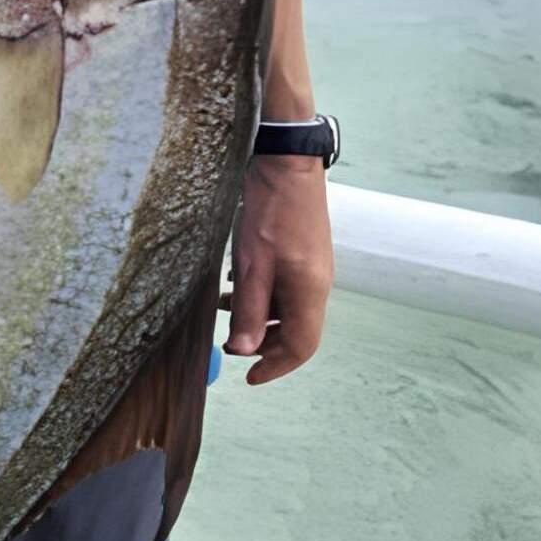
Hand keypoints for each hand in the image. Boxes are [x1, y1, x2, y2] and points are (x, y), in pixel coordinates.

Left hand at [221, 156, 332, 384]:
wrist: (287, 163)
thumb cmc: (270, 211)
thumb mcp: (251, 265)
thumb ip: (248, 310)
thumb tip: (244, 350)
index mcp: (310, 292)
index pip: (301, 347)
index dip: (275, 366)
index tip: (249, 377)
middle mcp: (317, 284)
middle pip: (296, 331)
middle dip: (263, 344)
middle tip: (229, 345)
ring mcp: (312, 268)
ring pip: (287, 309)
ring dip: (258, 317)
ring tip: (222, 311)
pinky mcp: (303, 254)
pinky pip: (285, 288)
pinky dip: (261, 295)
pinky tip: (234, 285)